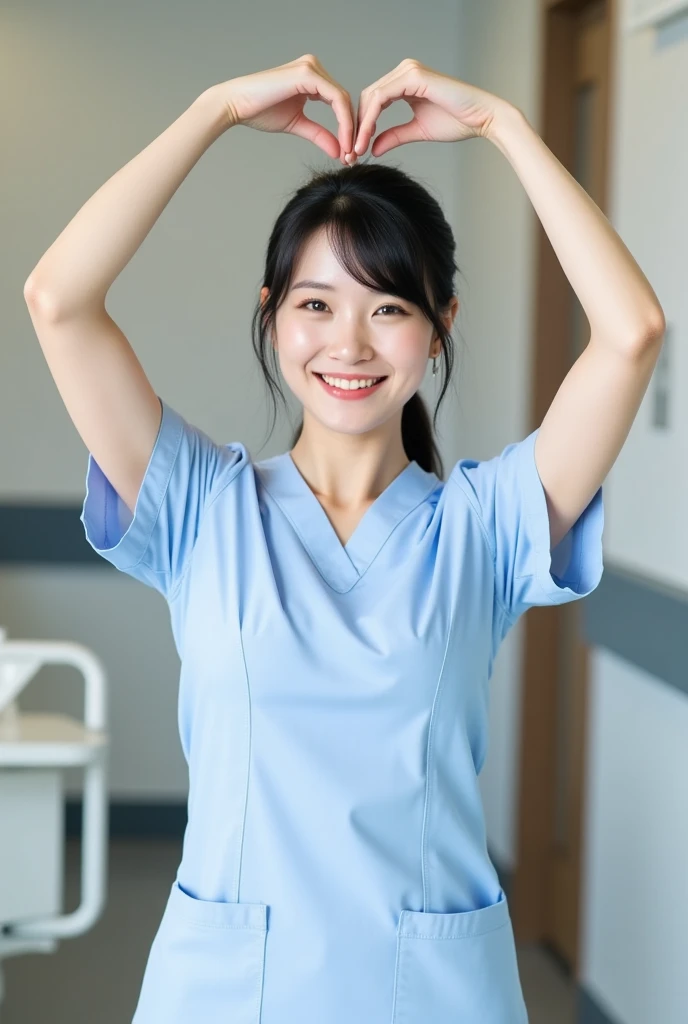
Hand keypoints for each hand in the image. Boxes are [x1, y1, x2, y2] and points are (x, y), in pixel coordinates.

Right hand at [212, 54, 355, 164]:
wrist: (237, 105)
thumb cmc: (260, 111)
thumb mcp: (297, 124)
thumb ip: (319, 135)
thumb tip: (339, 152)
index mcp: (312, 77)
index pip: (338, 103)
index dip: (346, 129)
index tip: (348, 154)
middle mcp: (314, 67)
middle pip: (344, 101)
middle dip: (351, 131)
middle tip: (352, 158)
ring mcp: (311, 68)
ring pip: (343, 100)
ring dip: (349, 129)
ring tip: (347, 153)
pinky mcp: (308, 73)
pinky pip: (336, 99)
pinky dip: (343, 122)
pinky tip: (343, 141)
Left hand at [353, 58, 510, 157]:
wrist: (481, 118)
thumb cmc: (457, 122)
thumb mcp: (417, 130)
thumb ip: (394, 136)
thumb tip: (373, 149)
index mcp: (405, 81)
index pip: (373, 100)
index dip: (362, 126)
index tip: (356, 151)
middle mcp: (404, 71)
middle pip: (367, 97)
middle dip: (357, 126)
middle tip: (351, 153)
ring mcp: (408, 71)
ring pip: (371, 97)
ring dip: (361, 125)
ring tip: (357, 150)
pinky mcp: (413, 76)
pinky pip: (381, 98)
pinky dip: (371, 119)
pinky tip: (367, 138)